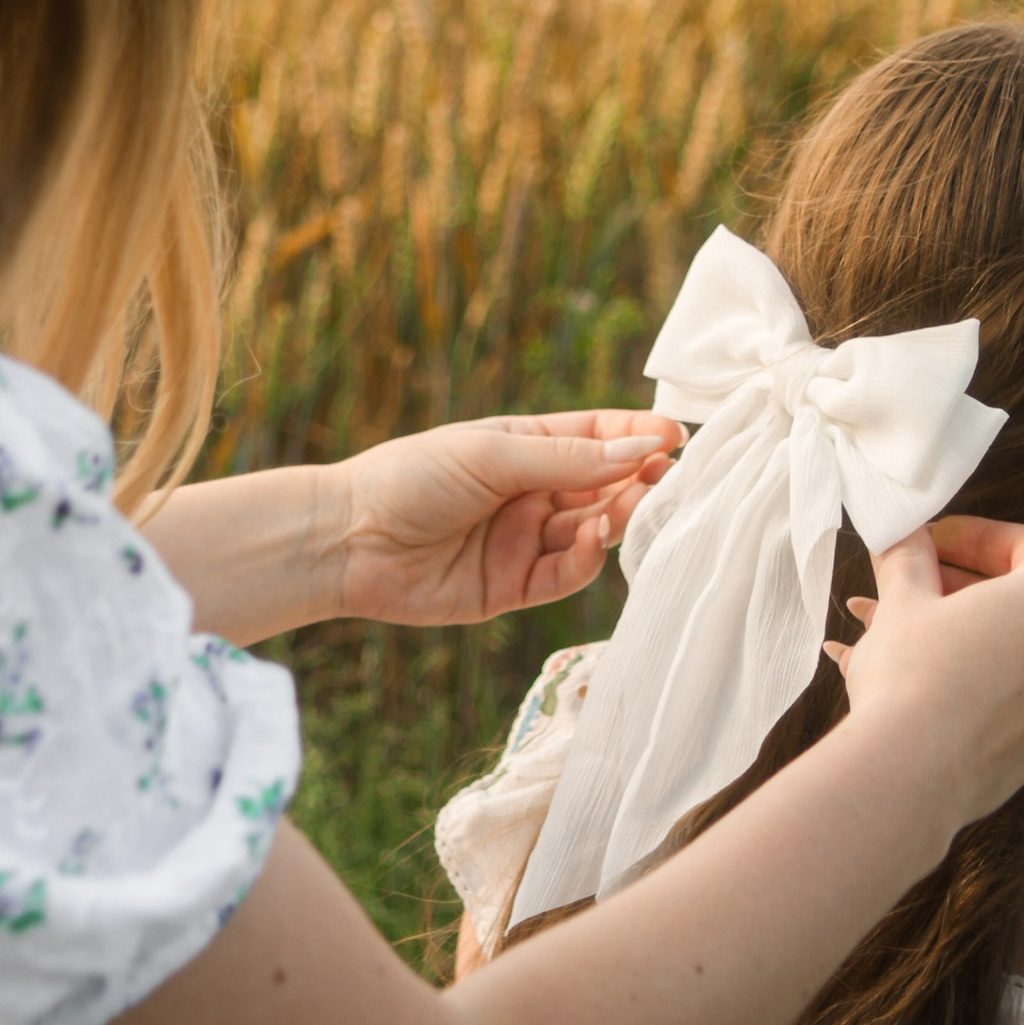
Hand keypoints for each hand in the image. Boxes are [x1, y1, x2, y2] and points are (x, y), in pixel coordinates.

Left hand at [329, 412, 683, 626]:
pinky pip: (564, 576)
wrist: (348, 540)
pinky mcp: (512, 587)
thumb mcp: (491, 456)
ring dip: (615, 519)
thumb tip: (639, 451)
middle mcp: (530, 494)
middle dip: (636, 482)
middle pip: (602, 488)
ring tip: (629, 506)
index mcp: (523, 448)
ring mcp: (523, 542)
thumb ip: (565, 459)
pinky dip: (585, 560)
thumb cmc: (410, 479)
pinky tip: (590, 540)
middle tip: (665, 479)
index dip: (635, 438)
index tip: (675, 437)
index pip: (595, 439)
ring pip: (590, 532)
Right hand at [833, 516, 1023, 820]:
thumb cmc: (912, 676)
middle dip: (968, 586)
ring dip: (969, 633)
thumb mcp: (904, 601)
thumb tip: (903, 534)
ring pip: (1020, 650)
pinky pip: (1014, 696)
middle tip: (916, 582)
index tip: (932, 540)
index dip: (976, 536)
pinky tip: (920, 679)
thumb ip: (909, 557)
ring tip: (903, 632)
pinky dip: (977, 678)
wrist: (910, 777)